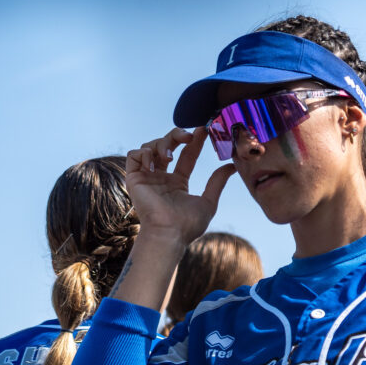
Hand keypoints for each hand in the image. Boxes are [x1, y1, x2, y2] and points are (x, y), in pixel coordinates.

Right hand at [125, 127, 235, 243]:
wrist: (169, 234)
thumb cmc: (188, 225)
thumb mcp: (208, 201)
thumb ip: (217, 182)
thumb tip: (232, 167)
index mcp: (177, 183)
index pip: (186, 155)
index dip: (194, 141)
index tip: (204, 130)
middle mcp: (161, 177)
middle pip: (166, 145)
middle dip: (176, 135)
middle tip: (188, 136)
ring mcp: (147, 177)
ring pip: (150, 146)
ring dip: (161, 144)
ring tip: (169, 156)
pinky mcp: (134, 178)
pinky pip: (134, 155)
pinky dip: (144, 153)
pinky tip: (155, 164)